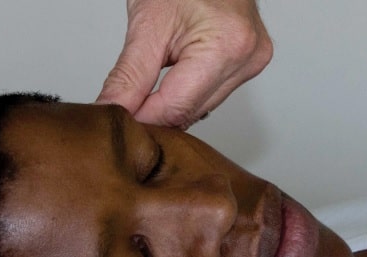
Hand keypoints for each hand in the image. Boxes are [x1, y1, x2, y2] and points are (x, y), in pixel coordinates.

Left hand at [98, 0, 272, 128]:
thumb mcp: (148, 23)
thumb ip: (129, 75)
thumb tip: (113, 110)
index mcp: (225, 47)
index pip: (177, 107)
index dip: (143, 118)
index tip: (120, 122)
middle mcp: (246, 58)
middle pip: (191, 111)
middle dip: (155, 112)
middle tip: (126, 105)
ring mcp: (252, 62)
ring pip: (201, 107)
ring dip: (172, 104)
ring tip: (149, 89)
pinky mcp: (251, 63)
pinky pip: (213, 93)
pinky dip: (189, 92)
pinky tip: (174, 82)